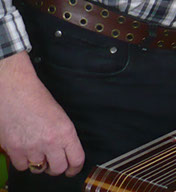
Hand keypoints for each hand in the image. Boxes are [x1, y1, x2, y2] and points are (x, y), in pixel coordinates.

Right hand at [0, 52, 83, 175]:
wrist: (15, 91)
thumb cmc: (37, 99)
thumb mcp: (60, 116)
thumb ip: (63, 136)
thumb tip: (66, 152)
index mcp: (65, 132)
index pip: (76, 159)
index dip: (75, 168)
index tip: (72, 169)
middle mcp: (49, 142)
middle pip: (57, 169)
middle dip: (57, 167)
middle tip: (54, 162)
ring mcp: (30, 147)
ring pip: (38, 169)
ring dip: (39, 164)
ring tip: (38, 152)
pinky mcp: (14, 149)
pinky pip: (21, 166)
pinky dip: (23, 161)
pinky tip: (25, 151)